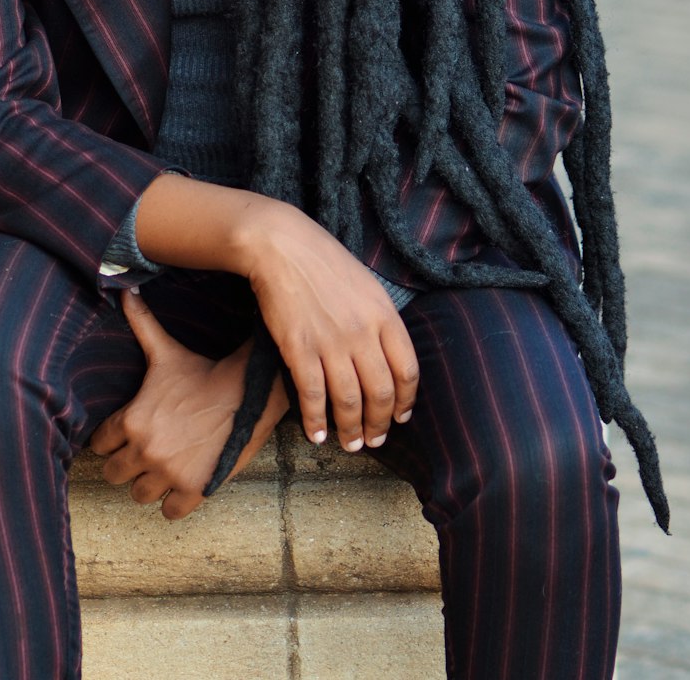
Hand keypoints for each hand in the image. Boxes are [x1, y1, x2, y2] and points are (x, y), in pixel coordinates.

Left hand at [89, 289, 287, 519]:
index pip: (100, 444)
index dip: (112, 438)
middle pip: (114, 474)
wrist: (246, 391)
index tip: (126, 433)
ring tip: (163, 467)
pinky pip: (169, 513)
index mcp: (131, 420)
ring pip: (139, 495)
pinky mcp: (194, 490)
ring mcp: (169, 474)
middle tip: (144, 452)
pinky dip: (173, 503)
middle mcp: (145, 451)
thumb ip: (139, 323)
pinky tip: (182, 483)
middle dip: (127, 463)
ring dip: (148, 484)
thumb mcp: (165, 350)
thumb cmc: (202, 370)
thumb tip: (123, 289)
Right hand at [240, 203, 419, 454]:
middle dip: (379, 425)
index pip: (407, 371)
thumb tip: (386, 357)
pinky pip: (312, 395)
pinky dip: (315, 421)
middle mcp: (362, 332)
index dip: (405, 401)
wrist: (282, 246)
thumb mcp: (368, 285)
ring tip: (349, 444)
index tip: (400, 418)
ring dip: (351, 431)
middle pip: (380, 393)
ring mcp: (330, 342)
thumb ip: (380, 320)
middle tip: (374, 440)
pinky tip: (316, 434)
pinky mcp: (299, 348)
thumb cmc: (324, 261)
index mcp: (384, 315)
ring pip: (349, 401)